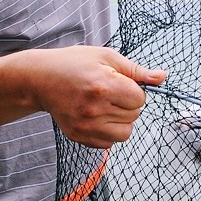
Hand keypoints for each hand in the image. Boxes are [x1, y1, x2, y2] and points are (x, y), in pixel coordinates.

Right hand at [0, 36, 164, 144]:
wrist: (38, 79)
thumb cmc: (73, 63)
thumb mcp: (106, 57)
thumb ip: (136, 71)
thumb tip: (163, 78)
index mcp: (103, 85)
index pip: (140, 99)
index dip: (134, 90)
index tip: (121, 83)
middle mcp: (94, 108)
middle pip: (134, 116)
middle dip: (128, 104)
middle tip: (110, 92)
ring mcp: (84, 126)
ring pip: (125, 133)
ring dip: (122, 120)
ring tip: (106, 105)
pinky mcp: (78, 137)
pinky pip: (109, 143)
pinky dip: (109, 131)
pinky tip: (96, 116)